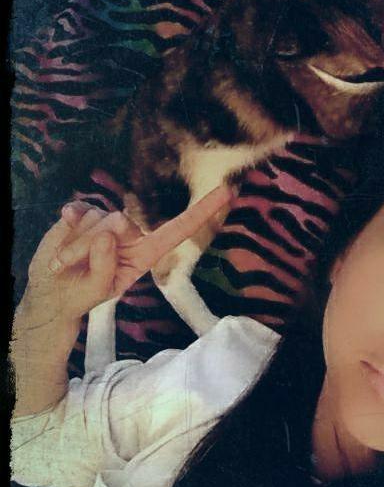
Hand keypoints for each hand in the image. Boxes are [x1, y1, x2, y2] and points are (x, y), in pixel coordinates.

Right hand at [23, 186, 233, 321]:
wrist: (52, 293)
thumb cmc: (82, 294)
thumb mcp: (97, 290)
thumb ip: (106, 266)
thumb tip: (108, 233)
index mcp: (146, 253)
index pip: (180, 228)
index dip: (203, 210)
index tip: (228, 191)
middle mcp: (131, 234)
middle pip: (122, 222)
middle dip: (92, 246)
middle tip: (75, 267)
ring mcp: (107, 221)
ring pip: (97, 218)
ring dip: (75, 244)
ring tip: (67, 262)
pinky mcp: (84, 213)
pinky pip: (78, 209)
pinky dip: (67, 225)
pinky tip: (63, 236)